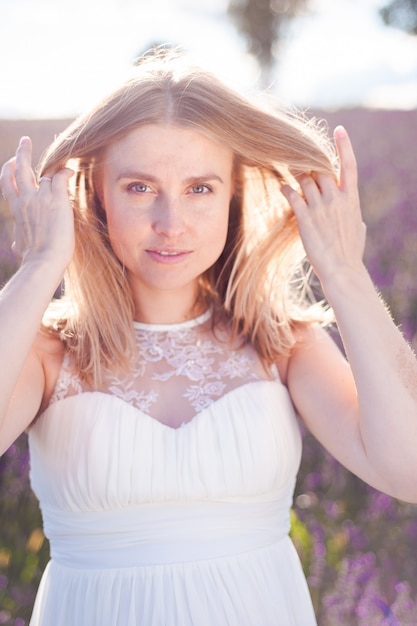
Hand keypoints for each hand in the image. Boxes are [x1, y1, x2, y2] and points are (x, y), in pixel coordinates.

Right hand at [0, 136, 73, 267]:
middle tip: (25, 142)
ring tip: (62, 158)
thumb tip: (17, 246)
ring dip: (51, 165)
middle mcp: (25, 199)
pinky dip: (65, 172)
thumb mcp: (20, 245)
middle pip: (19, 169)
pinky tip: (70, 170)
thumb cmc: (33, 258)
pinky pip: (60, 177)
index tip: (11, 163)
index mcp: (16, 209)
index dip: (8, 171)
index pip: (8, 184)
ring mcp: (40, 197)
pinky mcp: (56, 199)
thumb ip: (19, 239)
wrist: (43, 261)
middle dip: (21, 153)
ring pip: (42, 172)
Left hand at [280, 126, 366, 285]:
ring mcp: (320, 207)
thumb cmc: (351, 253)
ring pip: (305, 179)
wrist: (342, 270)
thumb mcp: (359, 230)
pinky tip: (282, 187)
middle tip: (298, 155)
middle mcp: (336, 198)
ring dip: (295, 172)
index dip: (344, 146)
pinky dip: (286, 189)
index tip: (339, 130)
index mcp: (351, 198)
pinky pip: (292, 196)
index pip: (349, 165)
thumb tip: (358, 219)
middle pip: (321, 168)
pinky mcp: (305, 219)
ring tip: (287, 167)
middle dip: (310, 161)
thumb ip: (355, 217)